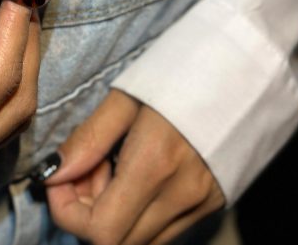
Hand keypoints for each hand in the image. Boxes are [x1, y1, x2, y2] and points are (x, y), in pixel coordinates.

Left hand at [44, 89, 224, 244]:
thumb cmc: (179, 71)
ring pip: (140, 240)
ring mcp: (202, 204)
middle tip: (87, 167)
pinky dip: (138, 212)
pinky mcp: (214, 203)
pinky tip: (136, 173)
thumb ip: (88, 139)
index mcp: (155, 164)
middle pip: (117, 243)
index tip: (61, 176)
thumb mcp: (126, 96)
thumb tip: (53, 173)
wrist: (244, 68)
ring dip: (112, 214)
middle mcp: (181, 195)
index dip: (67, 211)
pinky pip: (164, 229)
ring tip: (112, 166)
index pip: (100, 232)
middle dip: (86, 211)